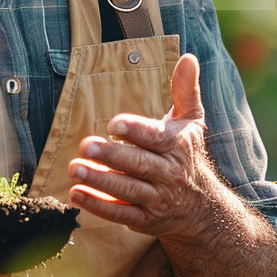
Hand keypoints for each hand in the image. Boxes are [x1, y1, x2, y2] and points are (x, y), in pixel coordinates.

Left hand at [67, 53, 219, 240]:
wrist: (202, 208)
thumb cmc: (188, 155)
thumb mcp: (191, 121)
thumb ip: (185, 90)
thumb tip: (189, 57)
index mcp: (177, 146)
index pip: (155, 137)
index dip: (135, 130)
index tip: (113, 124)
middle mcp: (169, 174)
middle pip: (138, 164)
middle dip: (111, 156)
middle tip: (86, 145)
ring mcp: (157, 199)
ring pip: (126, 190)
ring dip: (99, 181)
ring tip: (74, 170)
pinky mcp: (144, 219)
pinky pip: (120, 213)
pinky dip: (97, 206)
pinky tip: (76, 195)